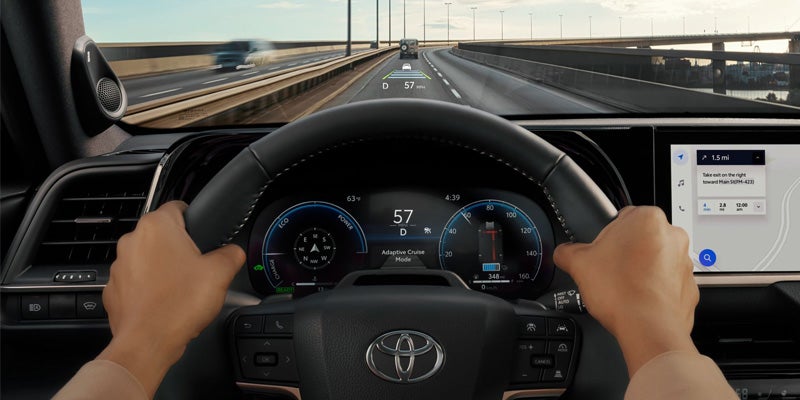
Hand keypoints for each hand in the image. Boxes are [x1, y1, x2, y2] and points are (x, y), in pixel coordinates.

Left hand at [97, 201, 244, 397]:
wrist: (148, 342)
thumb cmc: (179, 304)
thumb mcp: (221, 273)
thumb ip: (232, 253)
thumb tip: (234, 252)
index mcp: (157, 226)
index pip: (178, 206)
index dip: (195, 218)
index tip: (202, 233)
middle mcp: (132, 240)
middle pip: (163, 235)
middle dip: (180, 249)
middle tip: (198, 269)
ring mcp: (119, 266)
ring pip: (148, 259)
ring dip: (163, 269)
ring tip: (182, 290)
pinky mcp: (112, 290)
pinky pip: (135, 282)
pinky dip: (149, 289)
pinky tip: (165, 303)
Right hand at [553, 206, 698, 376]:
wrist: (648, 328)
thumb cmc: (621, 291)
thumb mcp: (579, 264)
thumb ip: (567, 251)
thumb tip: (563, 252)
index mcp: (647, 218)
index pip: (621, 217)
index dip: (606, 238)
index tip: (600, 253)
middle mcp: (673, 235)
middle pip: (640, 238)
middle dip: (625, 253)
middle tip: (609, 272)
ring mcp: (684, 261)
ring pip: (655, 259)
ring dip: (640, 270)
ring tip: (623, 288)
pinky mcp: (690, 285)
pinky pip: (667, 282)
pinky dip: (654, 289)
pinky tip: (637, 300)